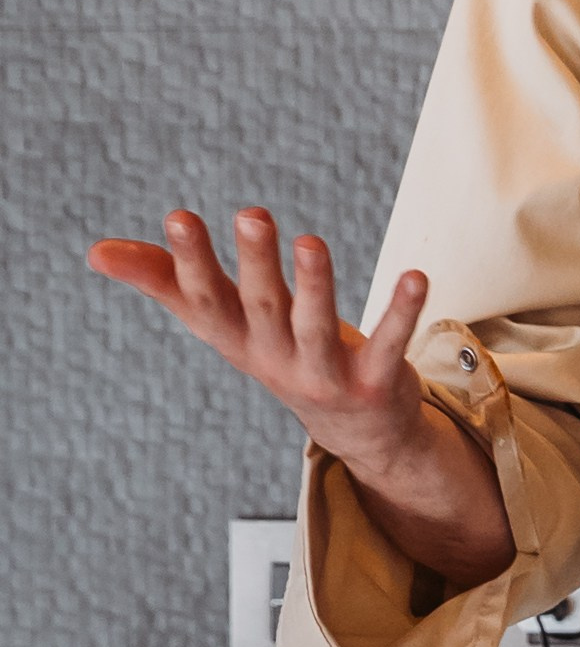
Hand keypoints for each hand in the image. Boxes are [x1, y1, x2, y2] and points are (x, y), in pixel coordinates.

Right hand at [88, 209, 513, 587]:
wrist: (357, 432)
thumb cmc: (283, 355)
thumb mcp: (226, 323)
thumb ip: (168, 281)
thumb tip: (95, 252)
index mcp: (238, 340)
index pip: (206, 301)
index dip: (191, 264)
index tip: (179, 217)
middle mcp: (275, 359)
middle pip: (262, 309)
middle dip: (255, 264)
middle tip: (252, 213)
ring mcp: (325, 376)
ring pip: (316, 329)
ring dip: (315, 286)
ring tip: (310, 241)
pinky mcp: (375, 383)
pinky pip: (390, 345)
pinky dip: (402, 313)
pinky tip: (416, 277)